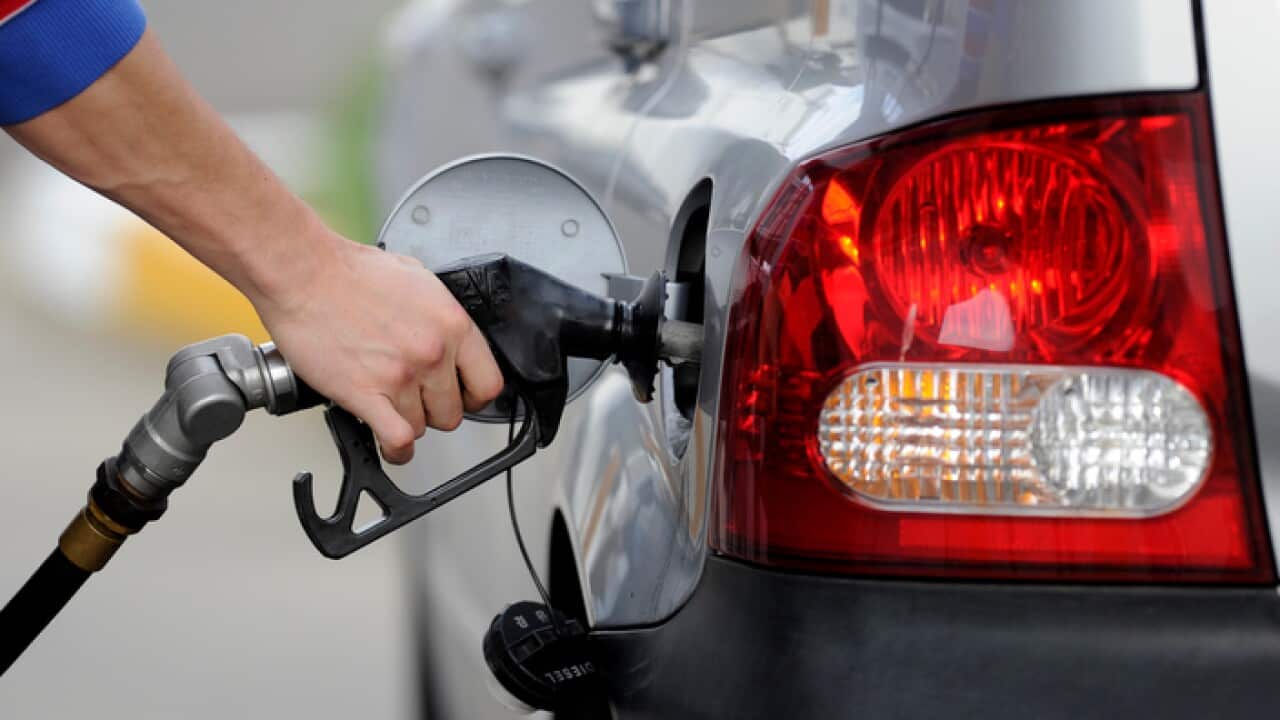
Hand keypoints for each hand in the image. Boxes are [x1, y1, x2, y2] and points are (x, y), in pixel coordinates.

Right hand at [252, 230, 503, 463]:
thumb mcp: (417, 279)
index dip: (474, 396)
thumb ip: (439, 314)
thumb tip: (447, 335)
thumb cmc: (350, 272)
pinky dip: (395, 450)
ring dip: (407, 423)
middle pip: (453, 412)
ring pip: (422, 427)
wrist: (305, 273)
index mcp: (451, 324)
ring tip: (392, 408)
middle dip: (435, 410)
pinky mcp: (366, 394)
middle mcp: (432, 353)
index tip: (462, 397)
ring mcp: (401, 376)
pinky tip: (390, 444)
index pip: (487, 383)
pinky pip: (397, 440)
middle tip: (417, 400)